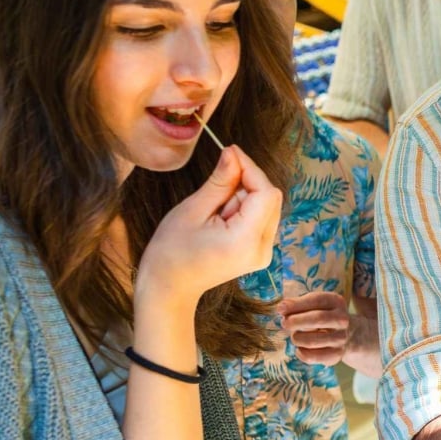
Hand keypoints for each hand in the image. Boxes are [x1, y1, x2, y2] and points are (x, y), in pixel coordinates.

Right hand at [138, 146, 281, 304]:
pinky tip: (221, 217)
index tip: (230, 152)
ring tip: (214, 210)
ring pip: (267, 206)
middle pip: (271, 198)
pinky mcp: (260, 252)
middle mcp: (263, 249)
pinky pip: (261, 218)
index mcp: (246, 240)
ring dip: (243, 197)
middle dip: (247, 182)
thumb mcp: (192, 210)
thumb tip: (234, 154)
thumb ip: (220, 182)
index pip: (266, 193)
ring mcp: (264, 253)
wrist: (169, 287)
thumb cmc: (171, 252)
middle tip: (217, 183)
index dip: (250, 168)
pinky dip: (244, 209)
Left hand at [279, 291, 363, 365]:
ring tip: (295, 336)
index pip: (318, 300)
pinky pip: (312, 356)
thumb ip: (297, 304)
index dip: (297, 305)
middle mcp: (342, 319)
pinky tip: (300, 349)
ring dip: (297, 338)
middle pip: (318, 319)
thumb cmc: (322, 316)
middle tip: (284, 324)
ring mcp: (341, 338)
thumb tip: (282, 308)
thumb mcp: (314, 305)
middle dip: (296, 321)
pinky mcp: (336, 354)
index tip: (280, 309)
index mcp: (336, 302)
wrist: (347, 335)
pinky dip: (301, 353)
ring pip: (312, 340)